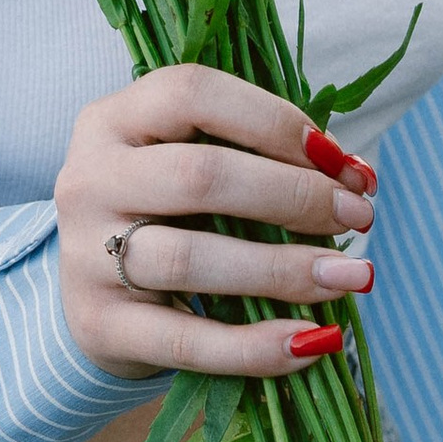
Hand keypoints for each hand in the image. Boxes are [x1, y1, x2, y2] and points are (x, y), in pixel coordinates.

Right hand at [54, 65, 375, 386]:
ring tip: (348, 276)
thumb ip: (257, 156)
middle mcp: (89, 179)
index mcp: (112, 120)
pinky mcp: (100, 326)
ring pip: (192, 258)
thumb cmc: (165, 216)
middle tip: (357, 216)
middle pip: (200, 176)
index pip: (194, 95)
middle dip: (294, 195)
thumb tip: (354, 178)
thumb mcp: (189, 165)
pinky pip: (188, 341)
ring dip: (284, 268)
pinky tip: (312, 341)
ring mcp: (84, 255)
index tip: (338, 160)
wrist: (93, 300)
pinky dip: (257, 346)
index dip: (275, 121)